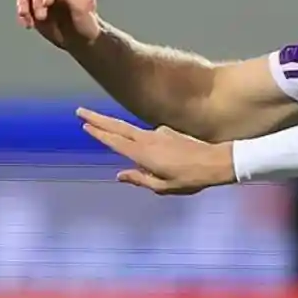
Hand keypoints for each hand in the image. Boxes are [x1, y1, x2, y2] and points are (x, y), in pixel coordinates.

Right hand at [17, 0, 103, 49]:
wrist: (80, 39)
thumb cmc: (86, 23)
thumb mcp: (83, 11)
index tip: (46, 4)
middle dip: (37, 0)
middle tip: (41, 17)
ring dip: (24, 4)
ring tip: (26, 18)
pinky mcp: (34, 3)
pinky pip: (23, 3)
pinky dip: (22, 13)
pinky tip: (27, 24)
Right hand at [77, 107, 234, 194]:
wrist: (217, 161)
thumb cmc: (191, 178)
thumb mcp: (164, 187)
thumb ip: (140, 179)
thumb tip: (120, 175)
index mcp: (144, 153)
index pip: (115, 141)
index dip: (98, 132)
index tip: (84, 124)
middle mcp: (149, 138)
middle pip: (118, 127)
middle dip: (98, 119)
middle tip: (80, 111)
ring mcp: (160, 132)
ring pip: (132, 130)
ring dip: (118, 129)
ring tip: (105, 129)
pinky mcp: (169, 131)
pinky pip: (150, 137)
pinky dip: (144, 142)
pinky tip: (157, 157)